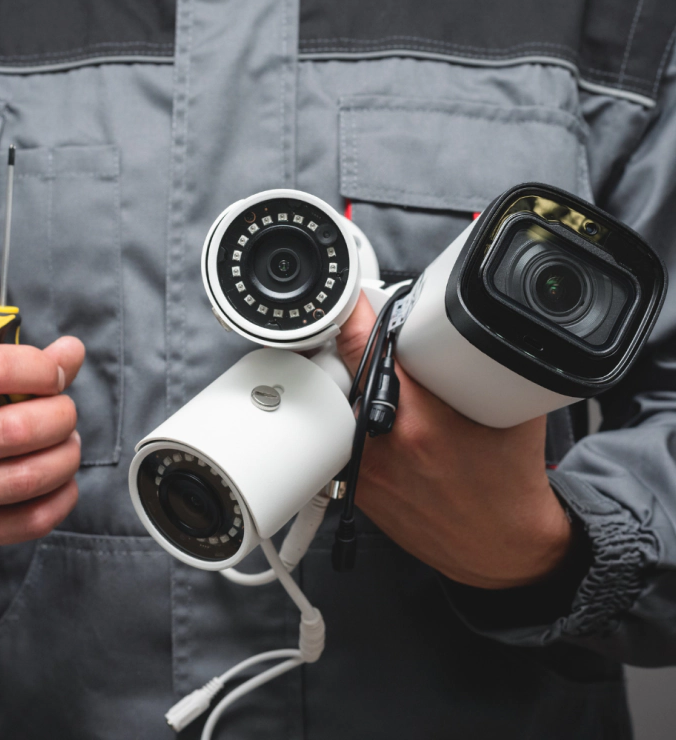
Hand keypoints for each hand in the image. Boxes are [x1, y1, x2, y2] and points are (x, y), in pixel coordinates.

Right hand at [0, 336, 84, 555]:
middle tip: (63, 414)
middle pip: (18, 428)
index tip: (53, 377)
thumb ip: (14, 366)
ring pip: (30, 476)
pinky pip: (32, 521)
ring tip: (65, 446)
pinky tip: (60, 481)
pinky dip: (62, 497)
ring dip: (66, 457)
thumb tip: (71, 350)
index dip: (39, 369)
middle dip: (61, 416)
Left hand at [336, 295, 571, 588]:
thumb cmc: (509, 483)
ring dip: (350, 390)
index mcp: (420, 419)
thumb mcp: (512, 410)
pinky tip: (380, 425)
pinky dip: (353, 425)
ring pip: (337, 407)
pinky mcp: (359, 490)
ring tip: (381, 392)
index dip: (354, 316)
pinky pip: (341, 442)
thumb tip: (473, 327)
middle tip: (371, 349)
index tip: (351, 302)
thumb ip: (489, 364)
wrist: (503, 547)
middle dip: (352, 354)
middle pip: (343, 374)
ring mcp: (365, 471)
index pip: (367, 349)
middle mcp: (383, 445)